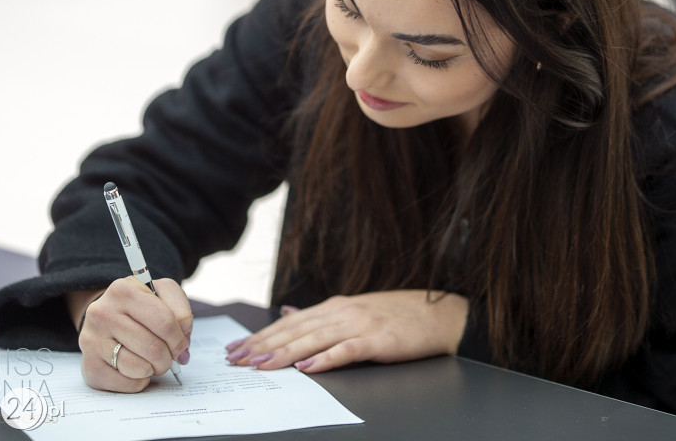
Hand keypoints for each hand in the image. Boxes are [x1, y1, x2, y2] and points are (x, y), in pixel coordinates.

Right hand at [71, 276, 192, 391]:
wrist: (107, 317)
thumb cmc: (141, 306)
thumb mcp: (162, 293)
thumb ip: (180, 309)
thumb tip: (183, 340)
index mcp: (123, 290)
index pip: (164, 321)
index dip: (179, 338)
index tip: (183, 345)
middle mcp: (102, 313)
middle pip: (153, 347)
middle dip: (169, 357)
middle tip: (171, 357)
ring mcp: (92, 340)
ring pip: (138, 367)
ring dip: (154, 369)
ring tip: (154, 361)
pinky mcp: (89, 365)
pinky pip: (125, 383)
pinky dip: (139, 381)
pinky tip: (137, 369)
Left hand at [223, 290, 467, 372]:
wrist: (438, 314)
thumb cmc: (397, 315)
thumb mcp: (355, 309)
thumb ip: (320, 314)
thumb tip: (287, 311)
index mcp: (335, 306)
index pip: (289, 322)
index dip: (261, 336)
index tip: (237, 349)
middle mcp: (343, 311)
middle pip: (295, 330)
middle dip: (263, 345)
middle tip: (236, 360)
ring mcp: (360, 324)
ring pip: (314, 339)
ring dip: (285, 353)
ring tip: (261, 365)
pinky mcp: (378, 340)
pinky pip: (346, 350)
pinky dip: (326, 359)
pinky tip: (307, 369)